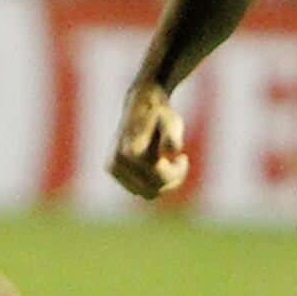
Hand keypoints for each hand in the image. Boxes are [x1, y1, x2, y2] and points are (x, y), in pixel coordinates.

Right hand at [106, 80, 187, 199]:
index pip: (160, 179)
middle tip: (180, 161)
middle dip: (170, 180)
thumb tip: (172, 151)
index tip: (183, 157)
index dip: (177, 172)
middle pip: (152, 191)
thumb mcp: (172, 121)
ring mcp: (113, 167)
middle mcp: (118, 162)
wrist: (140, 102)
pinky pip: (138, 189)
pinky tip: (157, 164)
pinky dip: (150, 181)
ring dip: (161, 181)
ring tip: (168, 161)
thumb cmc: (160, 114)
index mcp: (132, 152)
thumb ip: (172, 136)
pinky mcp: (112, 169)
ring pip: (146, 193)